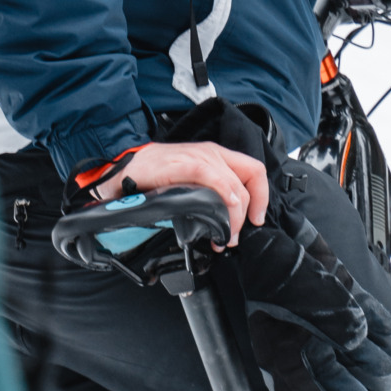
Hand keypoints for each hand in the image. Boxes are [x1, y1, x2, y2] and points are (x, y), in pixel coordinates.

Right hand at [93, 141, 268, 245]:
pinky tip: (220, 212)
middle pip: (248, 182)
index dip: (262, 198)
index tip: (257, 220)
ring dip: (234, 216)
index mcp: (217, 156)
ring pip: (234, 185)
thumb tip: (228, 221)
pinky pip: (213, 176)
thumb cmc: (157, 177)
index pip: (254, 171)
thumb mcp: (193, 182)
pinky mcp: (184, 164)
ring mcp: (199, 157)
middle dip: (244, 216)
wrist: (127, 170)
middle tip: (231, 237)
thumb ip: (212, 194)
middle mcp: (212, 153)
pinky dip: (223, 194)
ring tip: (221, 236)